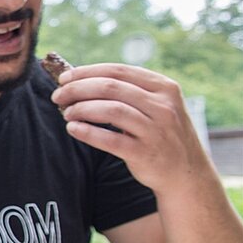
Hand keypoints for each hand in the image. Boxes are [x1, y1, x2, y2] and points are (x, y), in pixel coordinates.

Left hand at [51, 63, 209, 191]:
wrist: (185, 172)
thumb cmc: (160, 133)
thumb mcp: (156, 106)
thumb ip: (128, 91)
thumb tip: (80, 79)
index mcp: (163, 87)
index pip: (118, 70)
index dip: (87, 72)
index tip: (65, 77)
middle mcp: (163, 106)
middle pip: (110, 88)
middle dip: (78, 89)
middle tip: (58, 95)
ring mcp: (156, 130)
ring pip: (111, 111)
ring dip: (81, 109)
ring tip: (66, 112)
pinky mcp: (146, 153)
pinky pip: (110, 140)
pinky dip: (88, 132)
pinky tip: (73, 129)